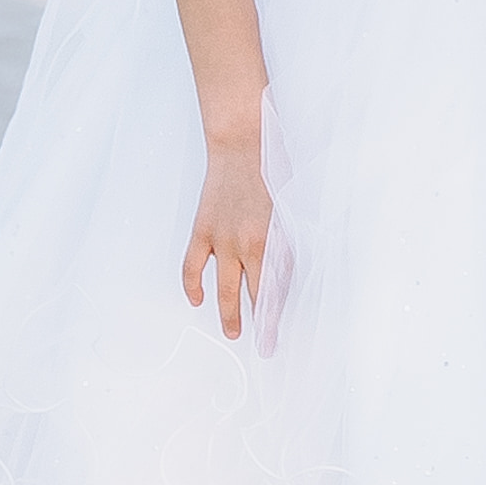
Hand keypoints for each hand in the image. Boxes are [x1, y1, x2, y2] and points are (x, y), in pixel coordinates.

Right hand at [182, 127, 274, 328]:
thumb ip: (289, 238)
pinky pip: (193, 267)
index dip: (277, 316)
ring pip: (224, 289)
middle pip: (254, 297)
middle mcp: (248, 247)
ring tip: (233, 332)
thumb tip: (290, 267)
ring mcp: (222, 240)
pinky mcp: (202, 230)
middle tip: (263, 345)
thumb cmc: (274, 166)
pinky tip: (197, 298)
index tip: (278, 335)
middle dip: (260, 324)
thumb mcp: (292, 205)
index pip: (277, 291)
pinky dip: (193, 285)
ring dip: (229, 314)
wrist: (242, 140)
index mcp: (275, 241)